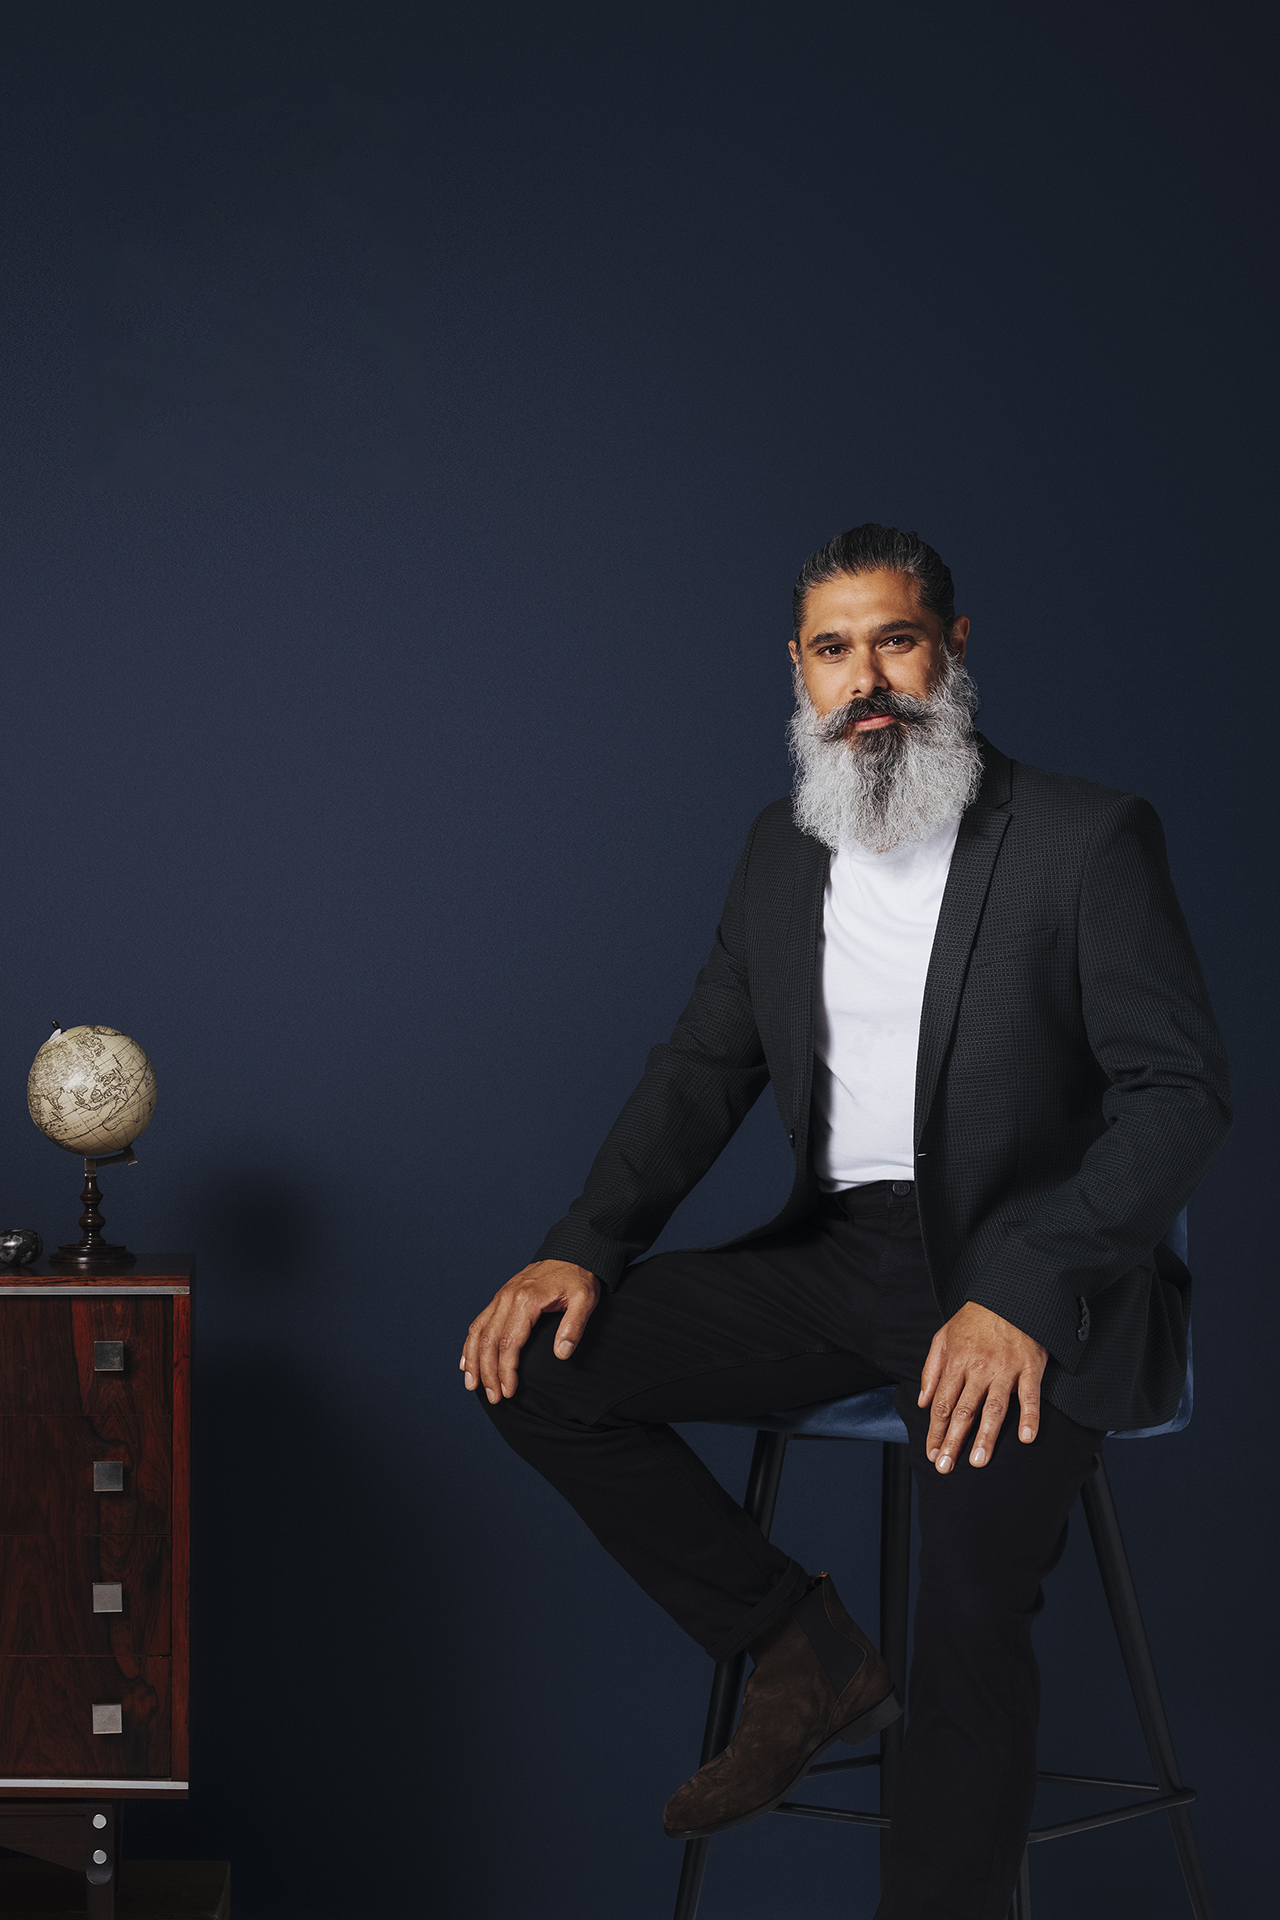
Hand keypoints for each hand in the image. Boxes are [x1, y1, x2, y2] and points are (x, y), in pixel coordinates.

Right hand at [460, 1259, 599, 1404]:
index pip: (509, 1343)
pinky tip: (466, 1361)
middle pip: (489, 1341)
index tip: (509, 1392)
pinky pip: (479, 1321)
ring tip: (472, 1385)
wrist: (572, 1251)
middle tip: (494, 1397)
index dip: (506, 1370)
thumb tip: (562, 1354)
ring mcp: (501, 1297)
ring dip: (473, 1360)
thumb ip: (574, 1326)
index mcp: (526, 1300)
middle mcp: (507, 1298)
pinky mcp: (500, 1297)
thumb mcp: (585, 1299)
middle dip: (488, 1372)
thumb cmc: (579, 1277)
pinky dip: (470, 1343)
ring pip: (478, 1331)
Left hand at [918, 1301, 1046, 1473]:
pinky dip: (1030, 1417)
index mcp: (956, 1362)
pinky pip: (1030, 1395)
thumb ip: (931, 1370)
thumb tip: (922, 1401)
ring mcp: (1005, 1369)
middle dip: (952, 1441)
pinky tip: (1026, 1438)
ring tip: (978, 1461)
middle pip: (963, 1411)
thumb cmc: (975, 1319)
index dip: (935, 1431)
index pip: (941, 1404)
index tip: (931, 1452)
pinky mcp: (1030, 1367)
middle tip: (946, 1467)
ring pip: (994, 1408)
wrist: (1009, 1294)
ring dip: (986, 1436)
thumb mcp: (943, 1337)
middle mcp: (978, 1368)